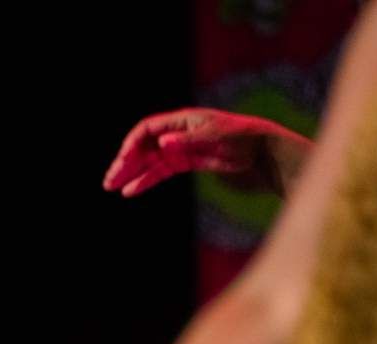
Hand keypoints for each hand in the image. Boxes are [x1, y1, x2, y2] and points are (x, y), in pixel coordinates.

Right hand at [103, 108, 310, 196]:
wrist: (267, 152)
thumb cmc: (245, 139)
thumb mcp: (217, 138)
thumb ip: (188, 141)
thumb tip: (162, 144)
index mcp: (184, 120)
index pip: (148, 130)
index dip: (131, 145)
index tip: (122, 163)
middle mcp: (179, 133)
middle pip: (144, 146)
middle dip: (125, 162)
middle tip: (109, 180)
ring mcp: (183, 148)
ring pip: (150, 161)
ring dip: (132, 174)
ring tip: (114, 187)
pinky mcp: (189, 162)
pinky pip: (162, 171)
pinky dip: (146, 180)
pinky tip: (132, 191)